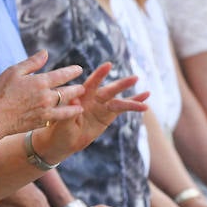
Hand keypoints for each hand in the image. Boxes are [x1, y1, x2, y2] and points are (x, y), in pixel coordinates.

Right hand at [0, 49, 83, 137]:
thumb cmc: (1, 92)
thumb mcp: (14, 71)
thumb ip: (32, 63)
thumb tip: (45, 53)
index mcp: (40, 82)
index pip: (62, 75)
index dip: (72, 71)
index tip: (79, 69)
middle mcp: (46, 97)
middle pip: (68, 92)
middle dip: (77, 89)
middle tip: (83, 88)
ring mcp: (45, 111)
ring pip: (66, 107)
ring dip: (75, 105)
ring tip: (80, 104)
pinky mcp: (42, 122)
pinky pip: (58, 119)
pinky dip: (65, 116)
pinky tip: (68, 115)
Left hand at [31, 63, 147, 161]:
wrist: (62, 140)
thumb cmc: (59, 130)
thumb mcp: (61, 124)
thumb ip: (68, 112)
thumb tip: (74, 101)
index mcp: (81, 97)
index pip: (91, 83)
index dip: (99, 75)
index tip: (108, 66)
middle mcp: (93, 98)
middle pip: (109, 90)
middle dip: (121, 84)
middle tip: (134, 78)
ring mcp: (102, 106)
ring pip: (119, 99)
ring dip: (132, 97)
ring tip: (147, 93)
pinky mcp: (108, 114)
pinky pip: (122, 109)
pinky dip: (134, 105)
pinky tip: (145, 104)